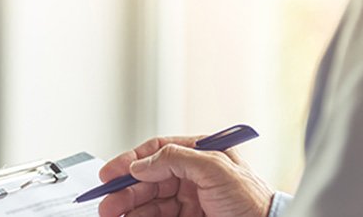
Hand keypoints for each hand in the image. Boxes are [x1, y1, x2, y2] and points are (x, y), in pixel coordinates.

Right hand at [98, 136, 273, 216]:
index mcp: (199, 154)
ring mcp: (190, 199)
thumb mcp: (216, 169)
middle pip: (148, 180)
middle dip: (125, 191)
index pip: (156, 151)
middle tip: (108, 204)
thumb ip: (176, 158)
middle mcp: (192, 175)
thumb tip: (143, 163)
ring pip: (150, 202)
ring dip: (130, 208)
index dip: (129, 161)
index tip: (109, 174)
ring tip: (114, 215)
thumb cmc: (254, 200)